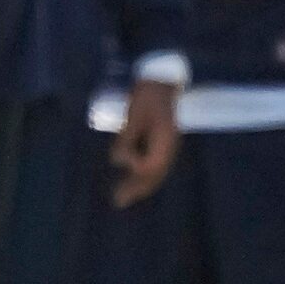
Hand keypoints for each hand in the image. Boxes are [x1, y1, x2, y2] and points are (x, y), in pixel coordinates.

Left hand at [111, 78, 179, 207]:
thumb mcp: (134, 114)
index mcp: (165, 140)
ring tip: (121, 198)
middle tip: (117, 202)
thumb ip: (126, 138)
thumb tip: (116, 161)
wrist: (161, 82)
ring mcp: (166, 147)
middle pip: (154, 175)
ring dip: (138, 186)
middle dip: (136, 189)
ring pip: (154, 173)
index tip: (120, 161)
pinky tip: (130, 180)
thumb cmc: (148, 95)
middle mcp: (168, 147)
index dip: (136, 167)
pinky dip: (141, 176)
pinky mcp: (160, 145)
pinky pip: (152, 166)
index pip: (151, 165)